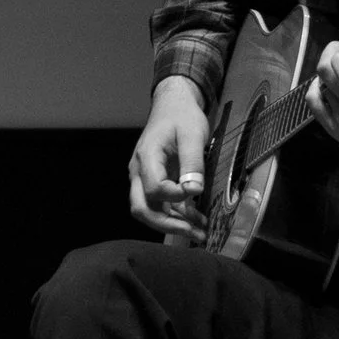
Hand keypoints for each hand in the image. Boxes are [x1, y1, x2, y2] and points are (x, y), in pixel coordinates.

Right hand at [129, 77, 211, 237]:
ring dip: (172, 224)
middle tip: (193, 233)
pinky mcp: (152, 181)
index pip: (154, 189)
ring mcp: (143, 177)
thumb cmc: (182, 116)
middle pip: (141, 207)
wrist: (172, 105)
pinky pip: (159, 205)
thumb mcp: (192, 135)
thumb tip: (194, 191)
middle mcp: (139, 170)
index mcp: (146, 157)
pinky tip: (196, 221)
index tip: (195, 192)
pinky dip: (175, 216)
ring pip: (148, 210)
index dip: (174, 197)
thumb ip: (192, 163)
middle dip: (166, 225)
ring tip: (200, 234)